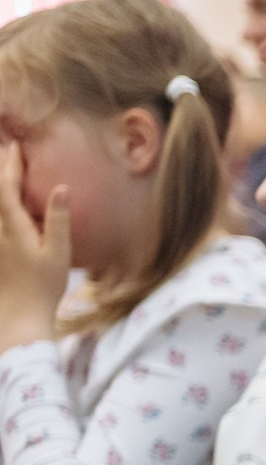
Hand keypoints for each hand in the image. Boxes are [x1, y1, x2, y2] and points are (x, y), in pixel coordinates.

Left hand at [0, 143, 69, 351]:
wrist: (19, 317)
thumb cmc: (43, 287)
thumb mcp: (58, 252)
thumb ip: (58, 219)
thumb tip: (61, 187)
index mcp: (13, 227)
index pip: (8, 188)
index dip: (11, 166)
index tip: (15, 147)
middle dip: (2, 172)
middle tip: (7, 152)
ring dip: (1, 189)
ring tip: (6, 175)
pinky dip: (3, 207)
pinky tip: (11, 208)